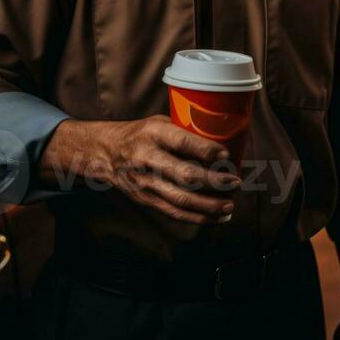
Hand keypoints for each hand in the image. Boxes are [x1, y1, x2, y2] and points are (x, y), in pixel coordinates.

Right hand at [39, 114, 240, 224]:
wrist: (104, 152)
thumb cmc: (140, 133)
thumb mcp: (158, 121)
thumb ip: (184, 132)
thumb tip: (223, 141)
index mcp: (153, 132)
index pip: (182, 142)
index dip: (206, 150)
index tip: (226, 155)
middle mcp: (147, 157)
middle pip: (185, 174)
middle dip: (214, 181)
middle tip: (235, 182)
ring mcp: (145, 181)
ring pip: (181, 199)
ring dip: (209, 205)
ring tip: (230, 204)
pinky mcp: (145, 199)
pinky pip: (174, 212)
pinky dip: (198, 217)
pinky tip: (216, 216)